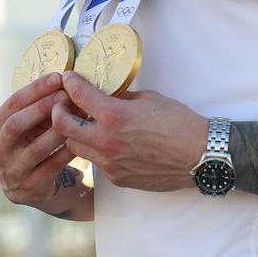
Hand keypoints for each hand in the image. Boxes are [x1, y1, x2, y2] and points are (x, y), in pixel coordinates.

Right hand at [0, 73, 73, 208]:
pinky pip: (52, 165)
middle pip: (16, 124)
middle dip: (42, 107)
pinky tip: (81, 138)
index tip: (58, 76)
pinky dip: (68, 150)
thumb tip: (68, 76)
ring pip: (36, 148)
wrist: (34, 184)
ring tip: (78, 115)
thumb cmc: (34, 141)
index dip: (35, 88)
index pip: (12, 103)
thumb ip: (39, 103)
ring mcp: (12, 171)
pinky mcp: (31, 187)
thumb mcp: (29, 122)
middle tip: (66, 96)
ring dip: (59, 129)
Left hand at [52, 72, 208, 191]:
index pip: (79, 95)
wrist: (199, 155)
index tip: (67, 78)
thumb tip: (108, 95)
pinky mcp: (117, 178)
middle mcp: (106, 141)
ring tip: (84, 124)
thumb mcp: (149, 99)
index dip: (69, 83)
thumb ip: (123, 97)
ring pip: (75, 147)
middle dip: (58, 111)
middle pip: (63, 127)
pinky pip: (96, 162)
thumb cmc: (179, 122)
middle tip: (63, 103)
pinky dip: (95, 150)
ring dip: (74, 134)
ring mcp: (110, 163)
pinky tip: (107, 142)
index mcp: (115, 116)